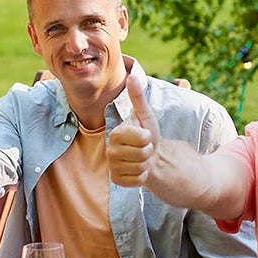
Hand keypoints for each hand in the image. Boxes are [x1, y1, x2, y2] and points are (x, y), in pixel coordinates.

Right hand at [107, 71, 159, 187]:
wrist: (148, 156)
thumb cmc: (147, 133)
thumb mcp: (145, 114)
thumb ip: (138, 97)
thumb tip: (132, 76)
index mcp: (115, 133)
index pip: (142, 138)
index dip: (148, 137)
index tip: (144, 135)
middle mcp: (109, 150)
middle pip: (142, 154)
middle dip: (148, 151)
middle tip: (144, 148)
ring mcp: (112, 167)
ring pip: (140, 168)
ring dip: (146, 164)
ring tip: (142, 158)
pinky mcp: (117, 181)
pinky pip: (137, 181)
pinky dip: (143, 176)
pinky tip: (138, 169)